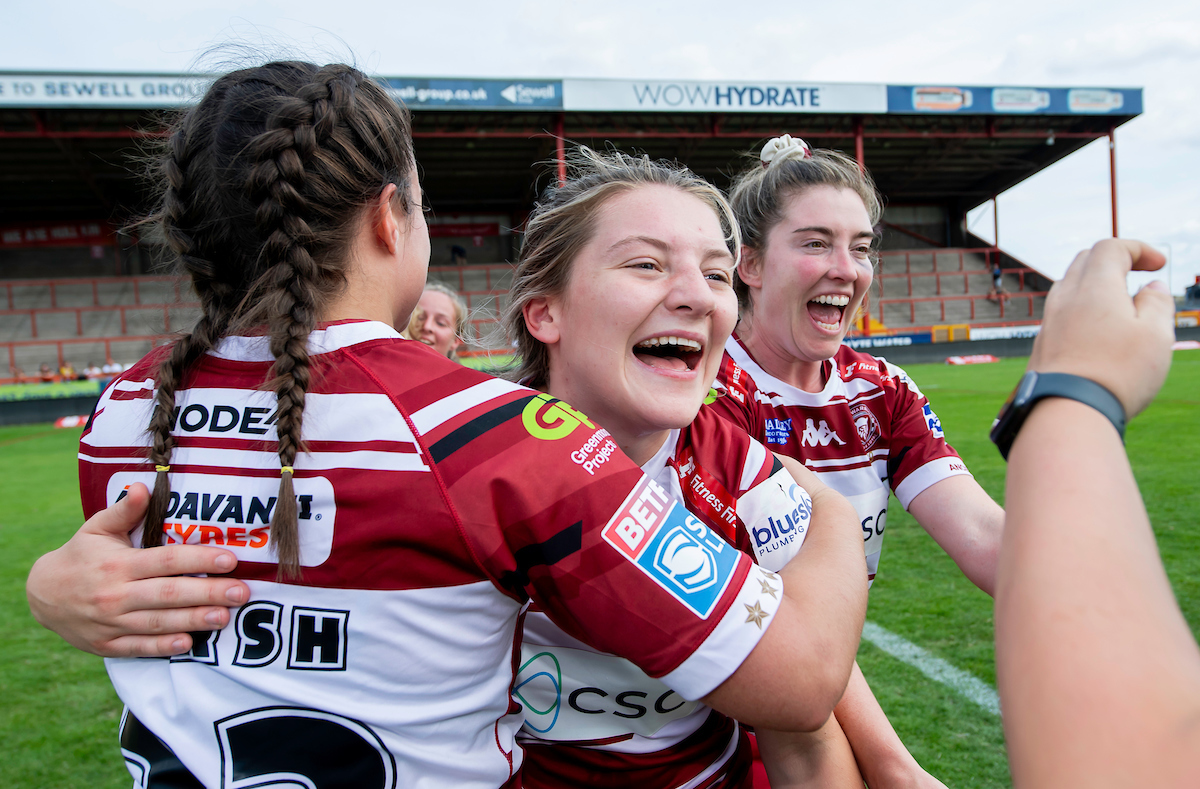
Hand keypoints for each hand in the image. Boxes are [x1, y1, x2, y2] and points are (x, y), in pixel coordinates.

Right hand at [26, 483, 250, 657]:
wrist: (41, 595)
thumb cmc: (80, 556)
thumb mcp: (96, 529)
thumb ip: (124, 511)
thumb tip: (143, 487)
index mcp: (118, 564)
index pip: (166, 561)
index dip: (198, 559)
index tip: (230, 559)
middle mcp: (115, 594)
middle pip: (168, 594)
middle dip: (207, 593)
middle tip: (240, 592)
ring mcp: (110, 622)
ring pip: (158, 623)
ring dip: (193, 620)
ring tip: (225, 617)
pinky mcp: (106, 645)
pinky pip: (138, 647)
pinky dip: (162, 647)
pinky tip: (188, 643)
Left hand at [1030, 239, 1174, 418]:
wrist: (1066, 413)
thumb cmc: (1116, 374)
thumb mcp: (1155, 335)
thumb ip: (1157, 304)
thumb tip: (1151, 288)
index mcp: (1094, 287)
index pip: (1110, 248)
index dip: (1137, 248)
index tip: (1158, 264)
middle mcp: (1065, 299)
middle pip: (1085, 262)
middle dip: (1114, 261)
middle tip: (1138, 276)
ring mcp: (1049, 322)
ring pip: (1069, 287)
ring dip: (1095, 286)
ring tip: (1120, 306)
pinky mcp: (1042, 345)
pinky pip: (1061, 314)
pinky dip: (1081, 309)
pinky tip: (1097, 332)